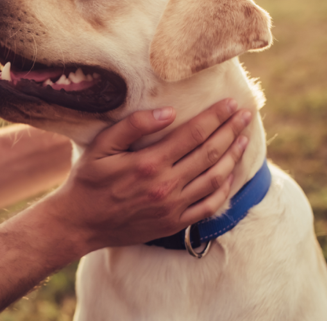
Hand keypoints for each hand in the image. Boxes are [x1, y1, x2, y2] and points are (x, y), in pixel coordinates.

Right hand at [44, 99, 250, 253]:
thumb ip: (133, 126)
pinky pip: (209, 206)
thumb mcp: (101, 146)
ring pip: (215, 178)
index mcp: (149, 163)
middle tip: (246, 115)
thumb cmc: (88, 180)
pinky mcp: (174, 223)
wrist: (80, 223)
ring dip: (233, 156)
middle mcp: (166, 186)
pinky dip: (225, 189)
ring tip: (244, 139)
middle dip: (231, 131)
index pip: (193, 134)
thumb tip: (168, 112)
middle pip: (210, 153)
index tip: (231, 103)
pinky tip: (230, 174)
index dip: (215, 117)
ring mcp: (173, 207)